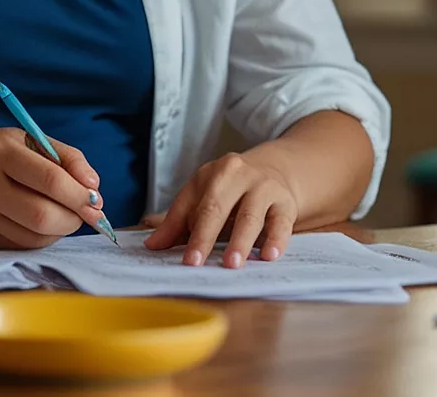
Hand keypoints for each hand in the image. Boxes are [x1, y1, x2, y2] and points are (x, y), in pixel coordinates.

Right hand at [0, 128, 105, 248]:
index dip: (79, 195)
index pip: (49, 179)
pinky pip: (22, 246)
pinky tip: (40, 222)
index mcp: (0, 152)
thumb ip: (69, 159)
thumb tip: (93, 189)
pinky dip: (42, 237)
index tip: (96, 201)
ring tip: (62, 214)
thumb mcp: (34, 140)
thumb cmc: (4, 152)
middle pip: (42, 216)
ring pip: (34, 237)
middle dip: (74, 218)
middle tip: (85, 213)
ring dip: (60, 230)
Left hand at [144, 152, 297, 268]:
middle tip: (196, 263)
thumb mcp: (203, 198)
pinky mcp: (284, 202)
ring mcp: (262, 186)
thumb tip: (151, 245)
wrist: (274, 171)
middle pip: (216, 207)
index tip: (179, 257)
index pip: (191, 204)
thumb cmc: (230, 192)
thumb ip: (177, 222)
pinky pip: (280, 222)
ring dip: (240, 241)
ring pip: (250, 215)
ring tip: (232, 264)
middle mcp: (235, 175)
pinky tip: (268, 256)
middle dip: (205, 236)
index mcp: (208, 175)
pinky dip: (275, 240)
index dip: (180, 230)